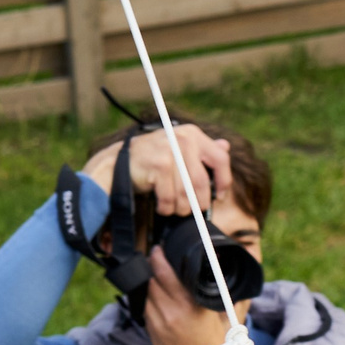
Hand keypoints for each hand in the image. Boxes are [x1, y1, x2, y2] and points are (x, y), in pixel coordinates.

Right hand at [83, 121, 233, 221]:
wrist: (117, 164)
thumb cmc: (152, 161)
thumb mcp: (179, 150)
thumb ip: (202, 150)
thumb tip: (226, 145)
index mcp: (192, 134)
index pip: (220, 159)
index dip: (224, 181)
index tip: (220, 196)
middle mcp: (183, 138)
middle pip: (202, 182)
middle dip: (199, 202)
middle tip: (191, 210)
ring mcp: (171, 150)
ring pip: (187, 192)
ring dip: (182, 208)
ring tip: (174, 208)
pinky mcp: (159, 164)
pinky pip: (170, 197)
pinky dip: (167, 208)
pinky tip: (162, 206)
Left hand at [142, 247, 241, 344]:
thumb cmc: (218, 340)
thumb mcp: (222, 311)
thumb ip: (218, 288)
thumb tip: (221, 265)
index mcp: (189, 303)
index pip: (163, 271)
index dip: (158, 257)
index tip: (158, 249)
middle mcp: (171, 311)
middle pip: (151, 279)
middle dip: (152, 268)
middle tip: (155, 260)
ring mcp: (158, 322)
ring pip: (145, 293)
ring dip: (149, 284)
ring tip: (156, 279)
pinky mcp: (151, 331)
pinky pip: (144, 308)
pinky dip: (149, 300)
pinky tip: (157, 299)